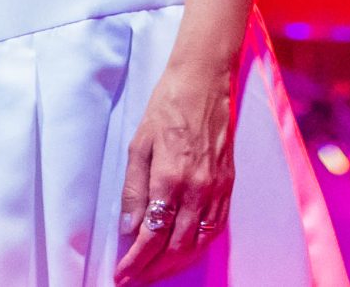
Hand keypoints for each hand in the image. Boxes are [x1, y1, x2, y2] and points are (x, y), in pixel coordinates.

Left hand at [114, 58, 236, 282]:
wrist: (204, 81)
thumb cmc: (167, 106)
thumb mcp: (139, 143)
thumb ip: (133, 187)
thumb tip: (129, 226)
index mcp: (171, 178)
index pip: (152, 234)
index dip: (136, 260)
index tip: (122, 274)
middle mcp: (197, 190)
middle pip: (176, 247)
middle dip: (153, 269)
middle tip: (133, 279)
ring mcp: (216, 189)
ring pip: (198, 243)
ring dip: (176, 264)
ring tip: (155, 272)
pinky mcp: (228, 185)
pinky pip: (214, 228)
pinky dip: (198, 246)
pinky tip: (185, 252)